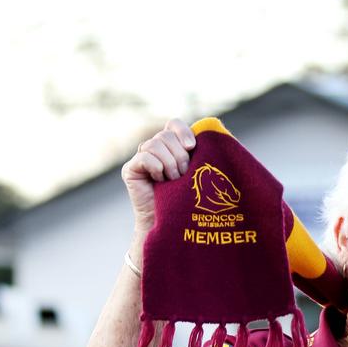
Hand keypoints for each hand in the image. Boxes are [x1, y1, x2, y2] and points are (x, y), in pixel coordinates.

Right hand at [121, 119, 195, 234]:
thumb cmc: (190, 198)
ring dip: (169, 164)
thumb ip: (203, 154)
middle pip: (165, 135)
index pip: (173, 124)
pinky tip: (160, 180)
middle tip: (184, 173)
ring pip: (154, 144)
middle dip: (179, 155)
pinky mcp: (131, 169)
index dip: (183, 132)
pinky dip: (156, 167)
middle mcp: (155, 149)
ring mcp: (141, 158)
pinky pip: (144, 157)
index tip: (192, 147)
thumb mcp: (200, 173)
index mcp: (172, 146)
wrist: (171, 222)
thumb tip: (217, 134)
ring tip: (174, 180)